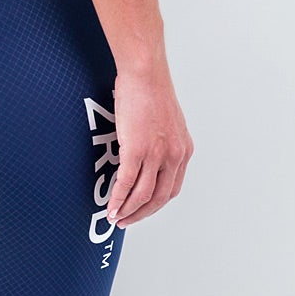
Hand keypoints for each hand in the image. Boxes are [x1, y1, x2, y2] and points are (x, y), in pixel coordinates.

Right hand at [107, 65, 192, 226]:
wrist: (145, 74)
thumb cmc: (150, 91)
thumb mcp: (167, 122)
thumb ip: (162, 142)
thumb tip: (148, 154)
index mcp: (183, 151)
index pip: (171, 189)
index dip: (154, 205)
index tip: (141, 211)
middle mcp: (174, 156)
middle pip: (158, 198)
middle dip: (141, 214)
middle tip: (126, 221)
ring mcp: (156, 154)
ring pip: (142, 195)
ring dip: (128, 210)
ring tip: (115, 217)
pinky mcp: (137, 149)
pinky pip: (126, 182)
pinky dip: (118, 198)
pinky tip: (111, 206)